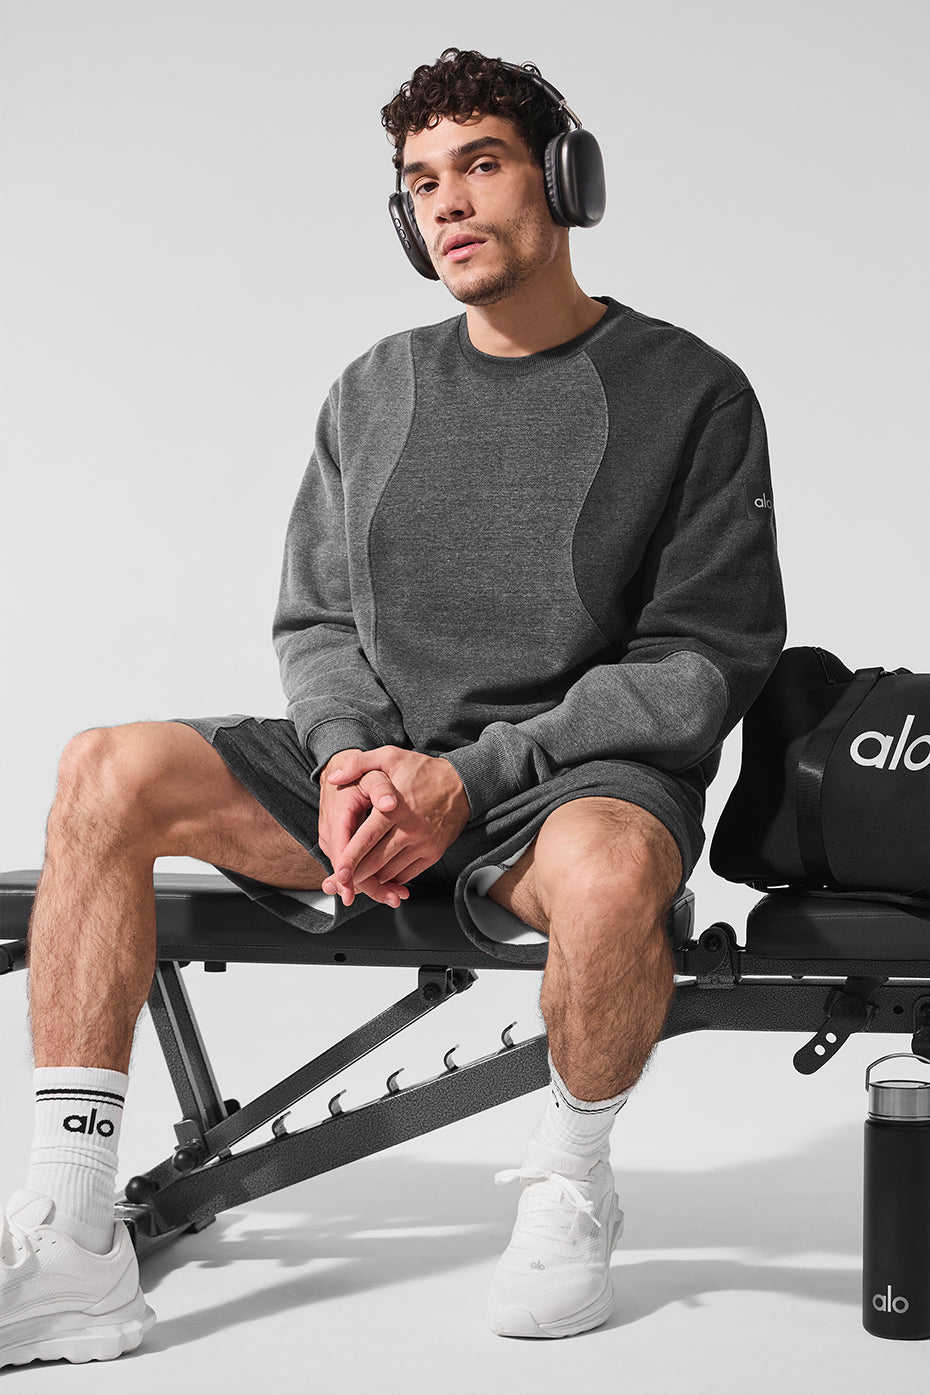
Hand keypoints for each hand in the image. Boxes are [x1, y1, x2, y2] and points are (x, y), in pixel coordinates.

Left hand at [323, 746, 470, 904]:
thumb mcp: (391, 757)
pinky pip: (407, 875)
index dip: (348, 860)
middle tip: (339, 883)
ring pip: (390, 872)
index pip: (365, 839)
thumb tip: (334, 777)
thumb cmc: (425, 771)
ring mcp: (423, 845)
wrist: (463, 784)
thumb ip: (359, 764)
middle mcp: (409, 830)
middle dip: (354, 876)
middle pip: (375, 862)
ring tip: (355, 881)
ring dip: (371, 881)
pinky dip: (390, 880)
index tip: (337, 873)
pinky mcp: (432, 854)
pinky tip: (379, 876)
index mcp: (395, 808)